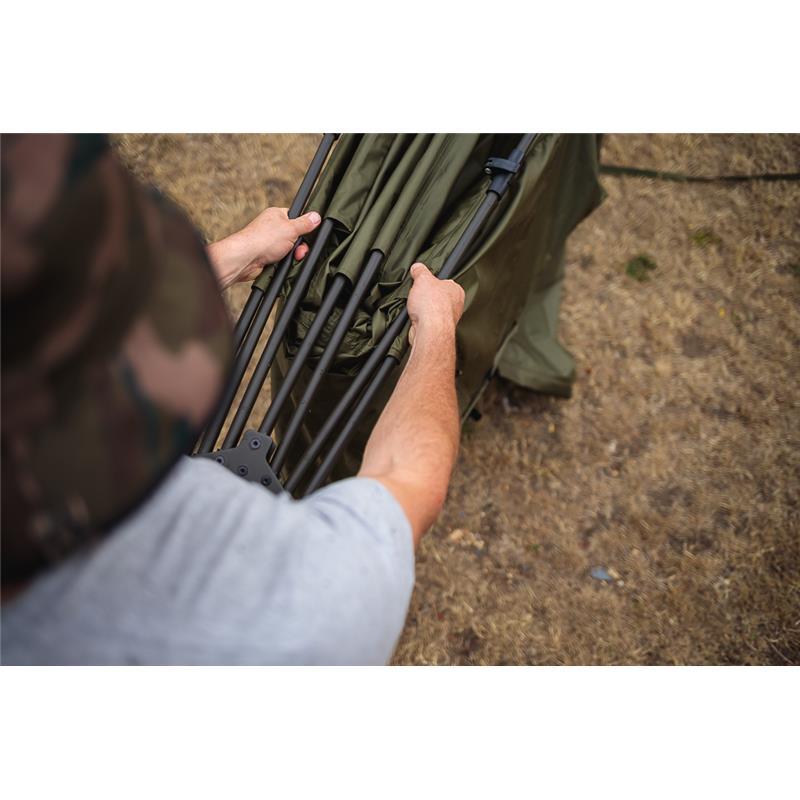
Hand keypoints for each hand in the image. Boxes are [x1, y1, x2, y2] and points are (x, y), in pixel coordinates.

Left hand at [207, 207, 321, 288]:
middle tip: (298, 251)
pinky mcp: (269, 256)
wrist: (245, 258)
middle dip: (299, 246)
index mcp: (277, 215)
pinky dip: (285, 262)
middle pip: (296, 236)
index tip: (308, 235)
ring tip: (289, 257)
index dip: (304, 228)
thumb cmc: (262, 239)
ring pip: (291, 250)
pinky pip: (284, 259)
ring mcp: (271, 243)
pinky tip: (283, 263)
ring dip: (293, 255)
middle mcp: (273, 228)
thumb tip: (316, 216)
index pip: (297, 218)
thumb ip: (305, 223)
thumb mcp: (290, 228)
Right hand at [406, 262, 464, 346]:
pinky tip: (416, 318)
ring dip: (423, 309)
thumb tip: (417, 267)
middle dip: (427, 297)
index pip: (445, 282)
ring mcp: (448, 319)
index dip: (433, 282)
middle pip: (438, 297)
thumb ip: (420, 271)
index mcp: (456, 290)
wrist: (429, 329)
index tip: (424, 282)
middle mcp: (455, 305)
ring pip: (433, 311)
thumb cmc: (432, 305)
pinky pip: (428, 322)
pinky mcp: (438, 330)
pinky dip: (421, 320)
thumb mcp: (423, 279)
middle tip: (418, 295)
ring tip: (416, 307)